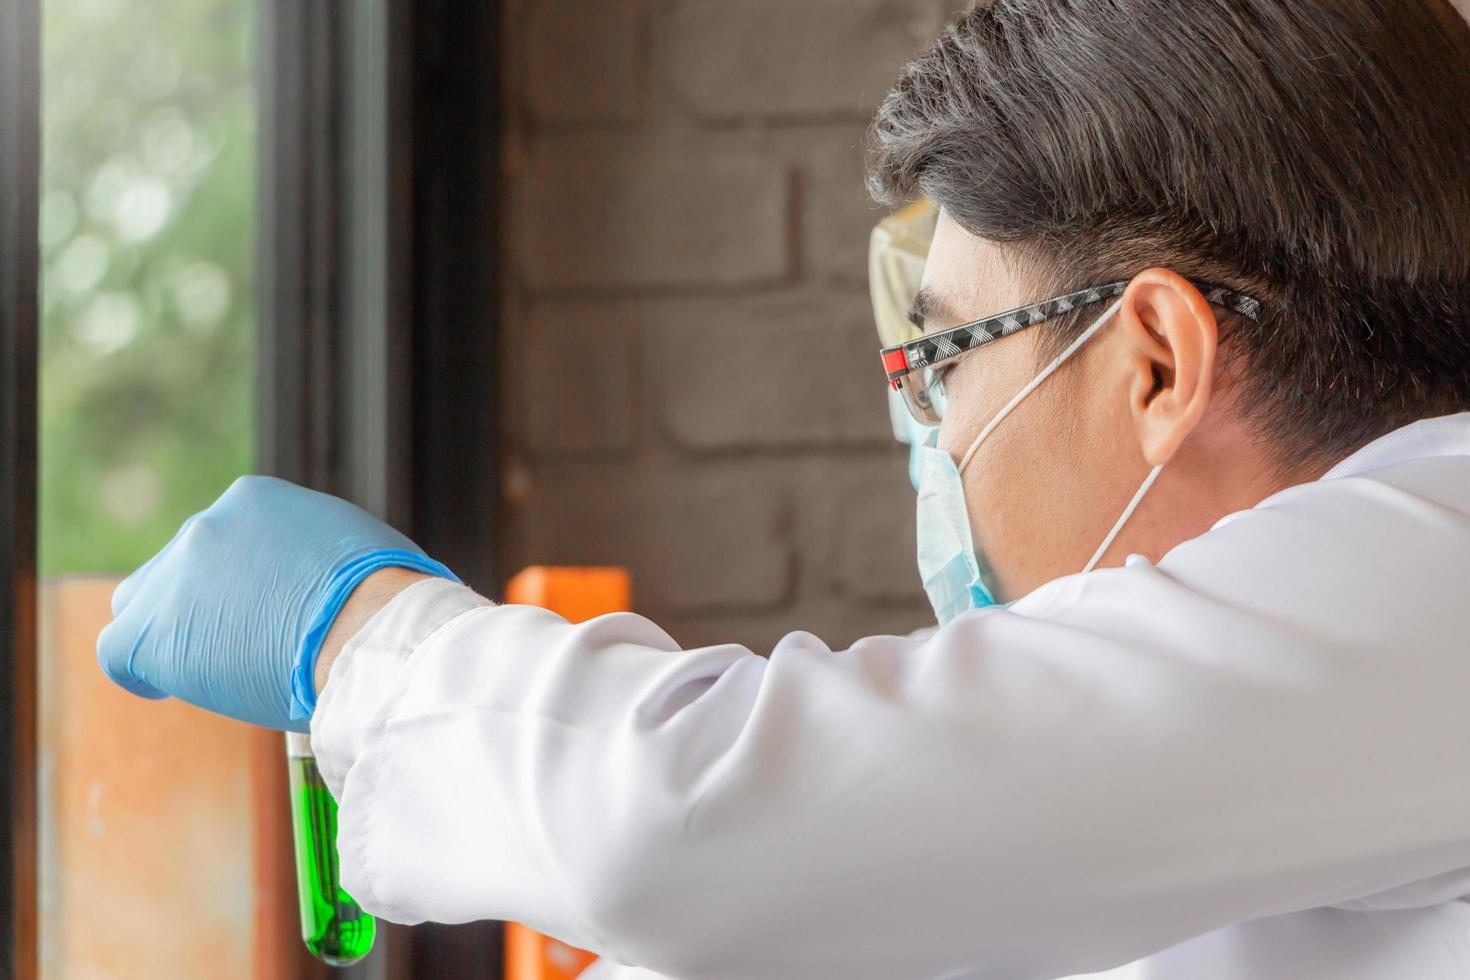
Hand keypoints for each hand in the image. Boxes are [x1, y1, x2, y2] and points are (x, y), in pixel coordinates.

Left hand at [96, 475, 458, 731]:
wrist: (371, 633)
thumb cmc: (389, 604)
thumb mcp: (358, 550)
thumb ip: (320, 557)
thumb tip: (329, 583)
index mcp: (254, 501)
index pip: (220, 541)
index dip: (229, 581)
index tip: (248, 610)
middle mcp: (207, 526)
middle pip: (174, 568)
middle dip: (194, 602)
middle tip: (229, 640)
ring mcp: (177, 576)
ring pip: (142, 606)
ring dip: (169, 633)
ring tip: (209, 667)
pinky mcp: (154, 629)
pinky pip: (120, 651)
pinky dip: (141, 670)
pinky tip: (165, 686)